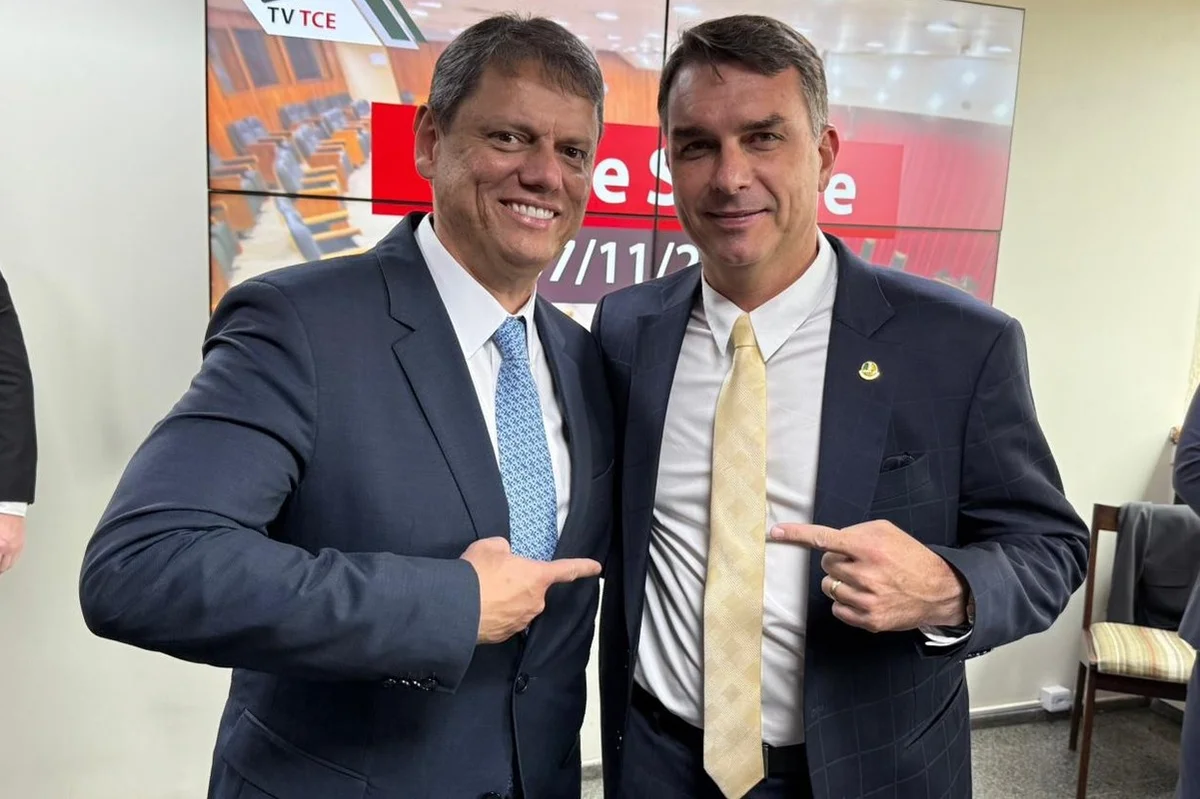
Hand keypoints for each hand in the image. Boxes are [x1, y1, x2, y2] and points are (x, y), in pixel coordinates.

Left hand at [0, 514, 25, 573]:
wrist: (10, 509)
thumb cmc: (0, 518)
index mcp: (1, 546)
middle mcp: (9, 548)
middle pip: (2, 567)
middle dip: (0, 569)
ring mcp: (16, 547)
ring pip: (9, 565)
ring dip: (3, 568)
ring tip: (0, 568)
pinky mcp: (21, 544)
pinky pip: (16, 558)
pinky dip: (10, 562)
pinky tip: (6, 561)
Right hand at [460, 537, 600, 643]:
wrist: (456, 608)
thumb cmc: (477, 573)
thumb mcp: (491, 546)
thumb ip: (504, 548)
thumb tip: (504, 556)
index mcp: (537, 577)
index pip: (566, 570)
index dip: (583, 567)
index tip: (596, 568)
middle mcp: (535, 602)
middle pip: (532, 589)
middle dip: (518, 583)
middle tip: (495, 577)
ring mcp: (521, 621)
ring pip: (518, 605)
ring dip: (505, 599)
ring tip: (482, 593)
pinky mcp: (505, 635)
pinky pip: (505, 620)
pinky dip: (496, 614)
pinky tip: (479, 607)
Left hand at [770, 520, 966, 632]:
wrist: (938, 590)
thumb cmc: (909, 557)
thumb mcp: (886, 531)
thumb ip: (855, 533)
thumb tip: (827, 542)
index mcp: (868, 547)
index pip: (824, 539)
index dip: (797, 535)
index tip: (776, 533)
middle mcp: (865, 573)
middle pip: (825, 565)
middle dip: (837, 562)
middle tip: (859, 563)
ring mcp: (867, 599)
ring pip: (829, 587)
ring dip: (841, 583)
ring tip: (865, 581)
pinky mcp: (869, 620)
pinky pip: (837, 609)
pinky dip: (845, 602)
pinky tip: (864, 597)